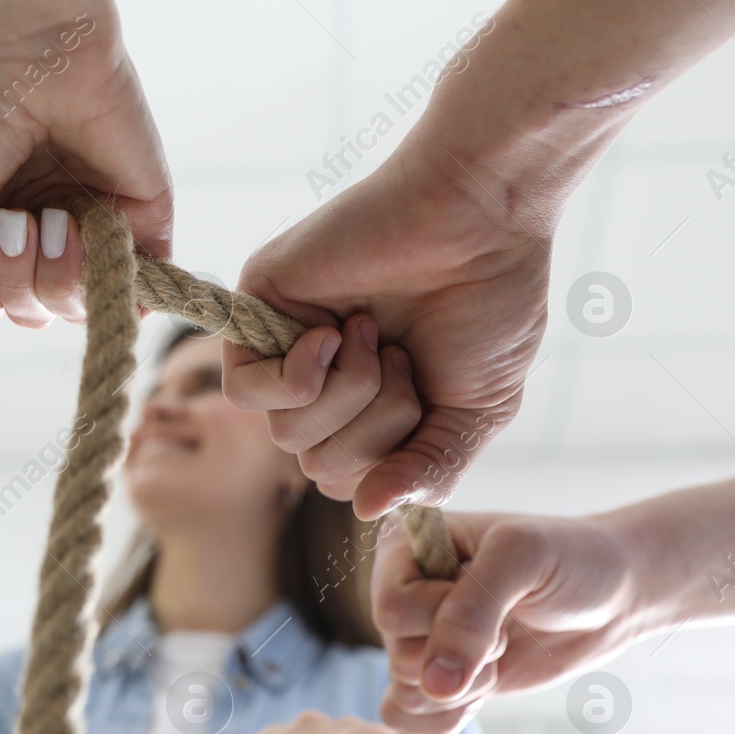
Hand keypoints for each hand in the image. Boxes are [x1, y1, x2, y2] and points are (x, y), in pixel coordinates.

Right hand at [0, 0, 171, 352]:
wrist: (27, 55)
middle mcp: (49, 237)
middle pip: (36, 313)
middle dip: (15, 280)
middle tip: (13, 221)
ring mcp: (98, 231)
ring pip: (78, 307)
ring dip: (54, 272)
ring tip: (48, 217)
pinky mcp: (145, 222)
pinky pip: (137, 290)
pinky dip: (106, 278)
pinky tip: (81, 229)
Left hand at [228, 137, 550, 519]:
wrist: (481, 219)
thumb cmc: (488, 301)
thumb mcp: (475, 410)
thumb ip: (428, 469)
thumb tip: (368, 514)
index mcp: (366, 409)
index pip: (347, 484)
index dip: (392, 463)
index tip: (431, 401)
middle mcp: (321, 384)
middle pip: (318, 467)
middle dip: (379, 427)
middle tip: (407, 360)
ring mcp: (284, 349)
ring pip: (285, 437)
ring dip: (351, 394)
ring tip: (377, 337)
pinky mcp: (254, 313)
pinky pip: (246, 393)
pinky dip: (302, 375)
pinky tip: (339, 332)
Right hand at [374, 511, 641, 733]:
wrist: (612, 595)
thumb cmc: (571, 558)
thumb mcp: (523, 558)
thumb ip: (474, 612)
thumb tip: (434, 685)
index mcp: (405, 548)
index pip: (391, 607)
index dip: (444, 618)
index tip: (496, 596)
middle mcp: (401, 592)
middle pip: (397, 654)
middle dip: (465, 655)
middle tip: (507, 627)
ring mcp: (417, 638)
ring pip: (403, 692)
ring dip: (465, 688)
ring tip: (502, 651)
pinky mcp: (437, 678)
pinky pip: (406, 718)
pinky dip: (448, 718)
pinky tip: (488, 686)